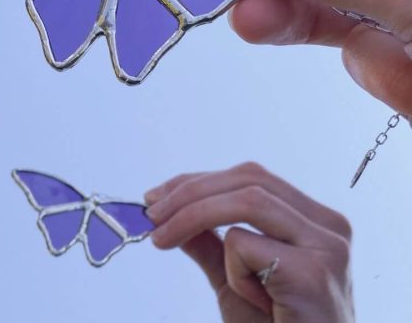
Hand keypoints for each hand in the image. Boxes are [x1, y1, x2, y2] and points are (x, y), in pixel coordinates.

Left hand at [145, 163, 353, 322]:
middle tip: (151, 213)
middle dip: (190, 191)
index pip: (250, 177)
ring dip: (193, 215)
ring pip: (247, 201)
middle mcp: (329, 226)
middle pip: (249, 179)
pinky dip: (232, 271)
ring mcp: (328, 247)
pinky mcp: (315, 274)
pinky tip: (256, 302)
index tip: (157, 195)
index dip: (199, 180)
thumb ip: (208, 243)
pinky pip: (248, 247)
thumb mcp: (235, 281)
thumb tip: (167, 210)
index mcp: (314, 220)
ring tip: (161, 239)